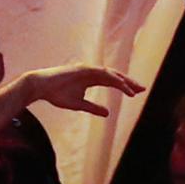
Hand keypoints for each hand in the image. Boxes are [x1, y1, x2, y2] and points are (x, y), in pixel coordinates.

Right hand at [14, 63, 143, 117]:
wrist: (41, 87)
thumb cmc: (57, 94)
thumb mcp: (79, 105)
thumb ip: (93, 108)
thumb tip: (108, 114)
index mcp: (91, 78)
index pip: (112, 81)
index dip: (124, 86)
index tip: (136, 93)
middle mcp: (92, 72)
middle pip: (115, 76)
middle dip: (129, 82)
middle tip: (143, 89)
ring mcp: (88, 69)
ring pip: (110, 74)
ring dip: (123, 81)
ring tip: (134, 90)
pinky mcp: (83, 69)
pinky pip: (102, 74)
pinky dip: (113, 79)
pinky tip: (122, 85)